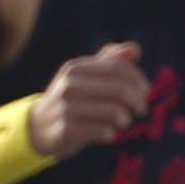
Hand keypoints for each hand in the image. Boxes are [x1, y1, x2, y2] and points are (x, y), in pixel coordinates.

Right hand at [30, 43, 151, 159]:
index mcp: (76, 68)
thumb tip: (135, 49)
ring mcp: (66, 108)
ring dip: (125, 119)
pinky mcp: (66, 130)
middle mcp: (69, 85)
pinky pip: (102, 131)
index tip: (145, 91)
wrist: (39, 127)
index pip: (118, 67)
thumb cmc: (71, 100)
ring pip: (114, 111)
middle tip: (141, 110)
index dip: (138, 79)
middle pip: (120, 89)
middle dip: (138, 101)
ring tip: (123, 122)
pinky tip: (108, 134)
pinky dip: (111, 134)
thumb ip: (110, 61)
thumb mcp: (85, 77)